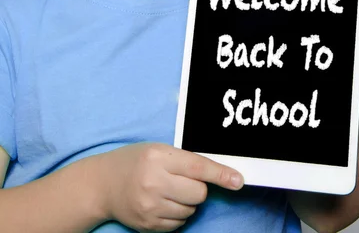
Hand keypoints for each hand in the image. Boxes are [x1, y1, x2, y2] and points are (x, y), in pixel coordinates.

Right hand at [94, 142, 243, 231]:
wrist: (102, 184)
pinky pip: (179, 224)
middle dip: (198, 187)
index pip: (197, 167)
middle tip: (182, 180)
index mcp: (158, 157)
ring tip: (168, 191)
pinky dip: (177, 214)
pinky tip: (162, 203)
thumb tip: (219, 176)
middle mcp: (154, 182)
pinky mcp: (148, 225)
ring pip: (191, 210)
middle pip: (198, 192)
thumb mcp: (157, 150)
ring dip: (187, 202)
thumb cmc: (135, 161)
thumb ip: (185, 160)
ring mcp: (150, 206)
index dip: (220, 174)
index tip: (238, 180)